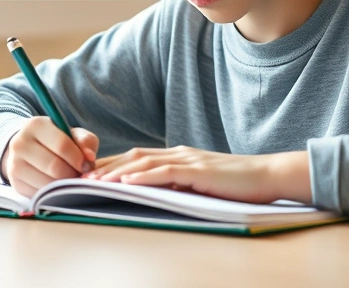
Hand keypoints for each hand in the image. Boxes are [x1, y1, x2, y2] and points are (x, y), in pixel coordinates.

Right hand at [1, 116, 98, 196]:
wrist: (30, 150)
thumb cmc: (57, 141)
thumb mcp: (73, 134)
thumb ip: (85, 141)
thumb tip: (89, 157)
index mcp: (36, 125)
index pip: (62, 145)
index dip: (78, 158)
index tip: (86, 164)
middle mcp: (20, 143)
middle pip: (54, 166)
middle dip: (72, 174)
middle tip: (78, 175)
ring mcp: (14, 164)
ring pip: (47, 183)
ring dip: (64, 186)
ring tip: (69, 179)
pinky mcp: (15, 183)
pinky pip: (40, 194)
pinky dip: (52, 193)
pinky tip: (56, 185)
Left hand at [84, 146, 311, 204]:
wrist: (268, 176)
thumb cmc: (238, 184)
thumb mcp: (202, 183)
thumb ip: (180, 184)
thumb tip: (155, 194)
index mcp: (179, 155)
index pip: (137, 157)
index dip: (111, 165)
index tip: (89, 175)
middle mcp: (180, 153)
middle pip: (133, 156)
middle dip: (105, 167)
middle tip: (80, 177)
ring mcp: (189, 160)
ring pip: (144, 163)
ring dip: (116, 173)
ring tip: (94, 182)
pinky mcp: (199, 171)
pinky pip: (165, 172)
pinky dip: (143, 177)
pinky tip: (126, 183)